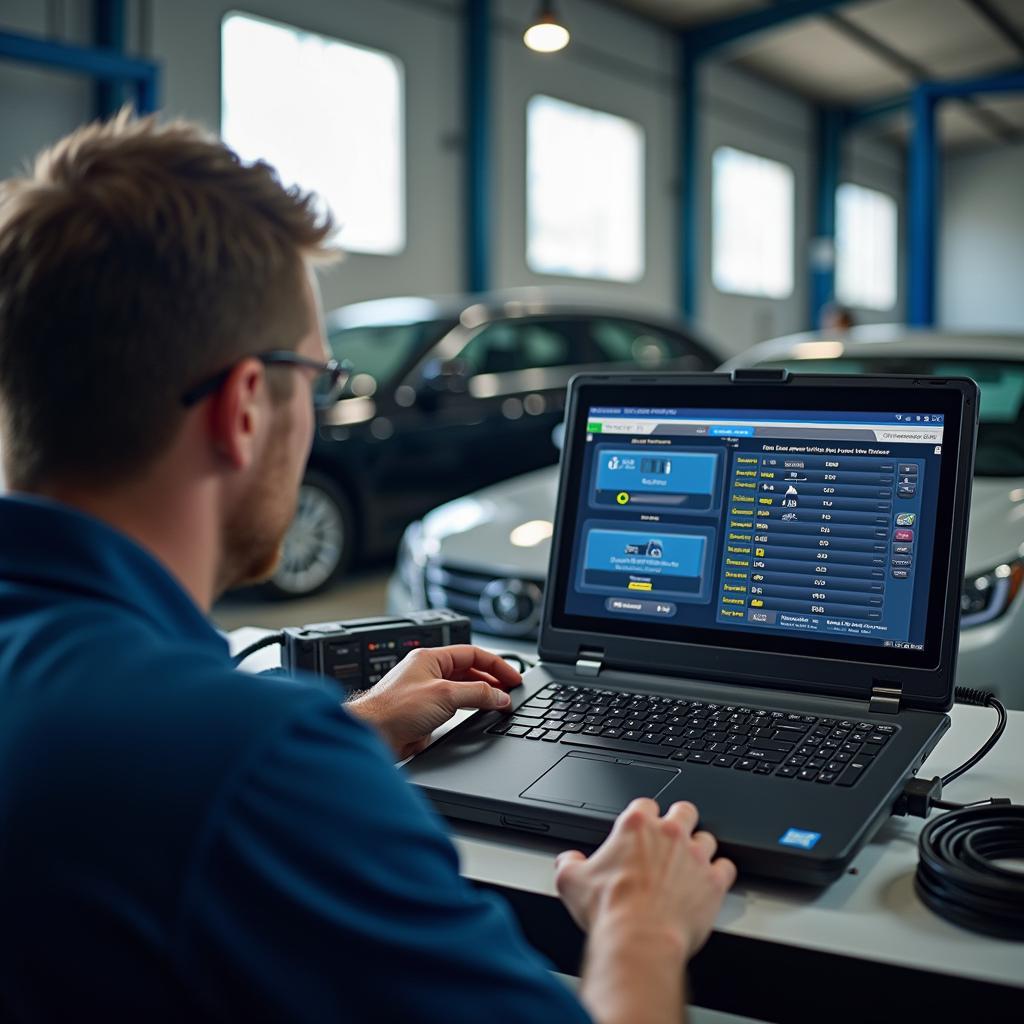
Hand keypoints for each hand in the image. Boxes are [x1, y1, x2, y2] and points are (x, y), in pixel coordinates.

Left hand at [347, 645, 520, 759]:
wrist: (373, 734)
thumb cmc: (395, 709)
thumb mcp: (445, 695)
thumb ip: (477, 694)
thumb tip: (500, 696)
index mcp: (431, 658)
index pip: (472, 653)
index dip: (496, 664)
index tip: (513, 677)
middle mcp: (429, 673)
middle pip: (469, 671)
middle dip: (492, 681)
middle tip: (511, 692)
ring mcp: (427, 693)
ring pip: (463, 689)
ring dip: (482, 695)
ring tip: (501, 703)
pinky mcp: (426, 713)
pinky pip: (455, 707)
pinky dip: (471, 709)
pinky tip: (480, 715)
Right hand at [555, 798, 734, 960]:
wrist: (639, 939)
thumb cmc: (609, 910)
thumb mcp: (571, 882)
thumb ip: (569, 864)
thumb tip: (568, 861)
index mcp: (636, 826)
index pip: (645, 804)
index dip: (644, 816)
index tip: (641, 829)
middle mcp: (669, 834)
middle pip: (685, 810)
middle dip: (680, 820)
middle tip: (672, 838)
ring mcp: (695, 856)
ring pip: (708, 837)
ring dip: (700, 848)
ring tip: (691, 863)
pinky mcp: (714, 881)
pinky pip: (726, 867)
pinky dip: (719, 873)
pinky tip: (710, 881)